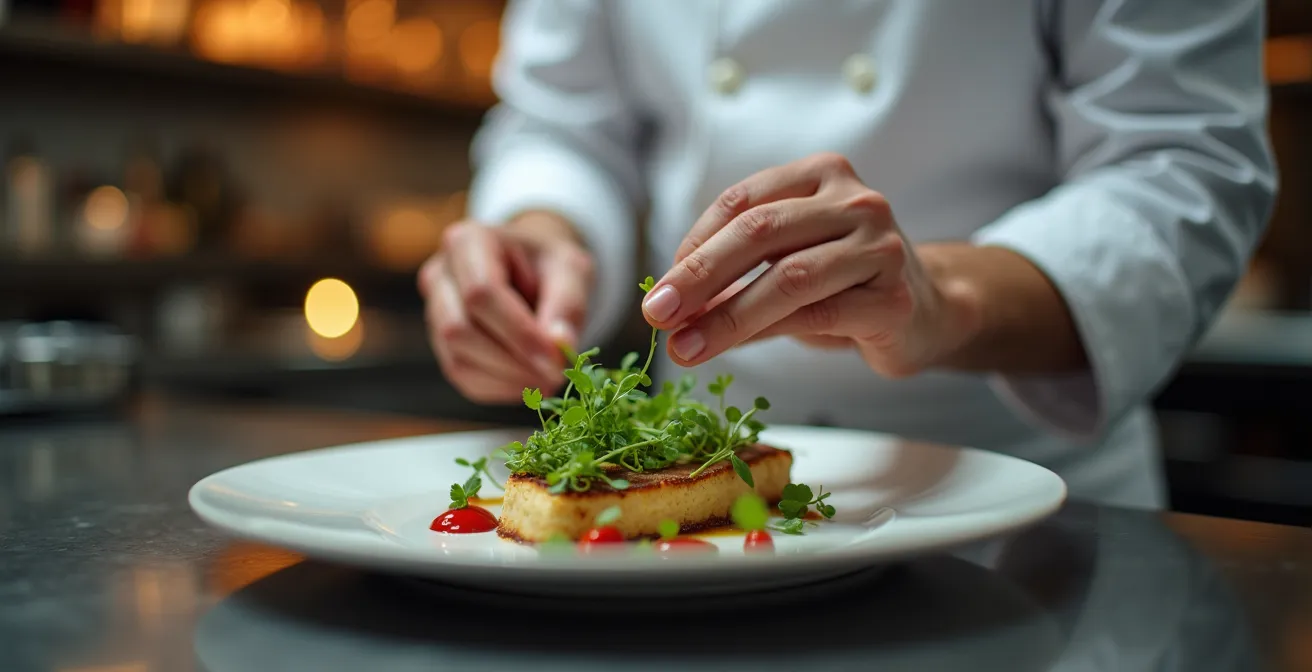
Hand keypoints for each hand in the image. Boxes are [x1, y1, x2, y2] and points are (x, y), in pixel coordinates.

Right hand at [419, 212, 593, 402]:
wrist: (533, 267)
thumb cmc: (549, 263)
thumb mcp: (571, 270)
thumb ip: (568, 304)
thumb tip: (560, 346)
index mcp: (468, 241)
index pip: (481, 293)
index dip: (518, 332)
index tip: (555, 360)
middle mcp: (440, 275)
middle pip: (459, 329)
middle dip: (510, 360)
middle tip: (556, 377)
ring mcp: (435, 311)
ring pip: (457, 358)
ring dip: (506, 379)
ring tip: (548, 380)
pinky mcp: (442, 343)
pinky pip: (462, 376)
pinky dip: (498, 388)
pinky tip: (529, 383)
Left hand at [642, 152, 979, 377]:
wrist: (927, 310)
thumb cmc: (844, 282)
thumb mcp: (787, 260)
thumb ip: (738, 270)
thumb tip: (671, 303)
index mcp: (822, 174)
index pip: (741, 202)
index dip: (693, 244)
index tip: (661, 286)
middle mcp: (855, 201)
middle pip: (759, 233)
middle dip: (698, 276)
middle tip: (656, 313)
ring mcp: (880, 247)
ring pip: (786, 278)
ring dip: (726, 316)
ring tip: (685, 347)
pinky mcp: (892, 298)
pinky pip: (817, 315)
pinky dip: (766, 333)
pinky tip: (731, 349)